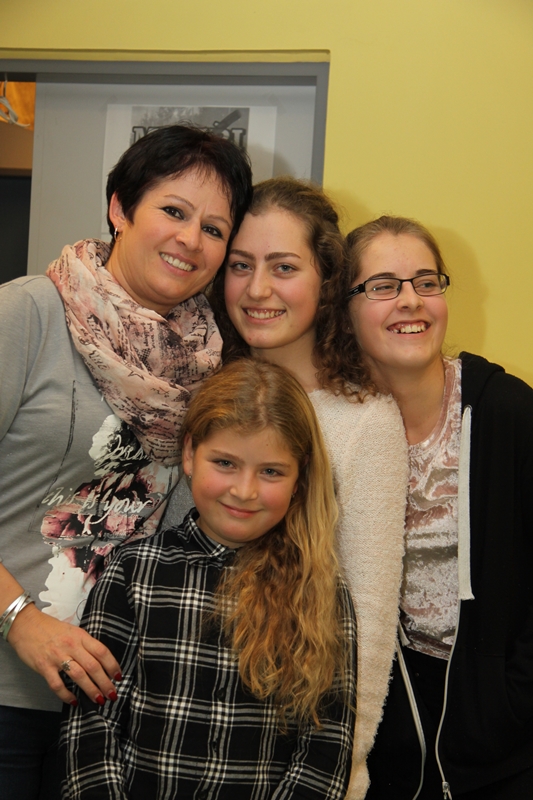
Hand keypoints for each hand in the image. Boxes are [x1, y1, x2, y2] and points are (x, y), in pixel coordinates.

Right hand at [7, 603, 121, 705]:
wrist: (26, 624)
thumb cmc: (50, 628)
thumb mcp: (72, 631)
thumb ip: (85, 644)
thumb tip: (100, 661)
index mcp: (80, 636)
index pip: (102, 651)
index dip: (113, 665)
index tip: (118, 677)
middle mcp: (71, 646)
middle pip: (93, 666)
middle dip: (105, 683)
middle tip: (112, 694)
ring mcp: (57, 656)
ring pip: (79, 676)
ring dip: (91, 690)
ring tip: (99, 700)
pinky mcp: (44, 667)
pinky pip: (57, 684)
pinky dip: (66, 695)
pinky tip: (73, 701)